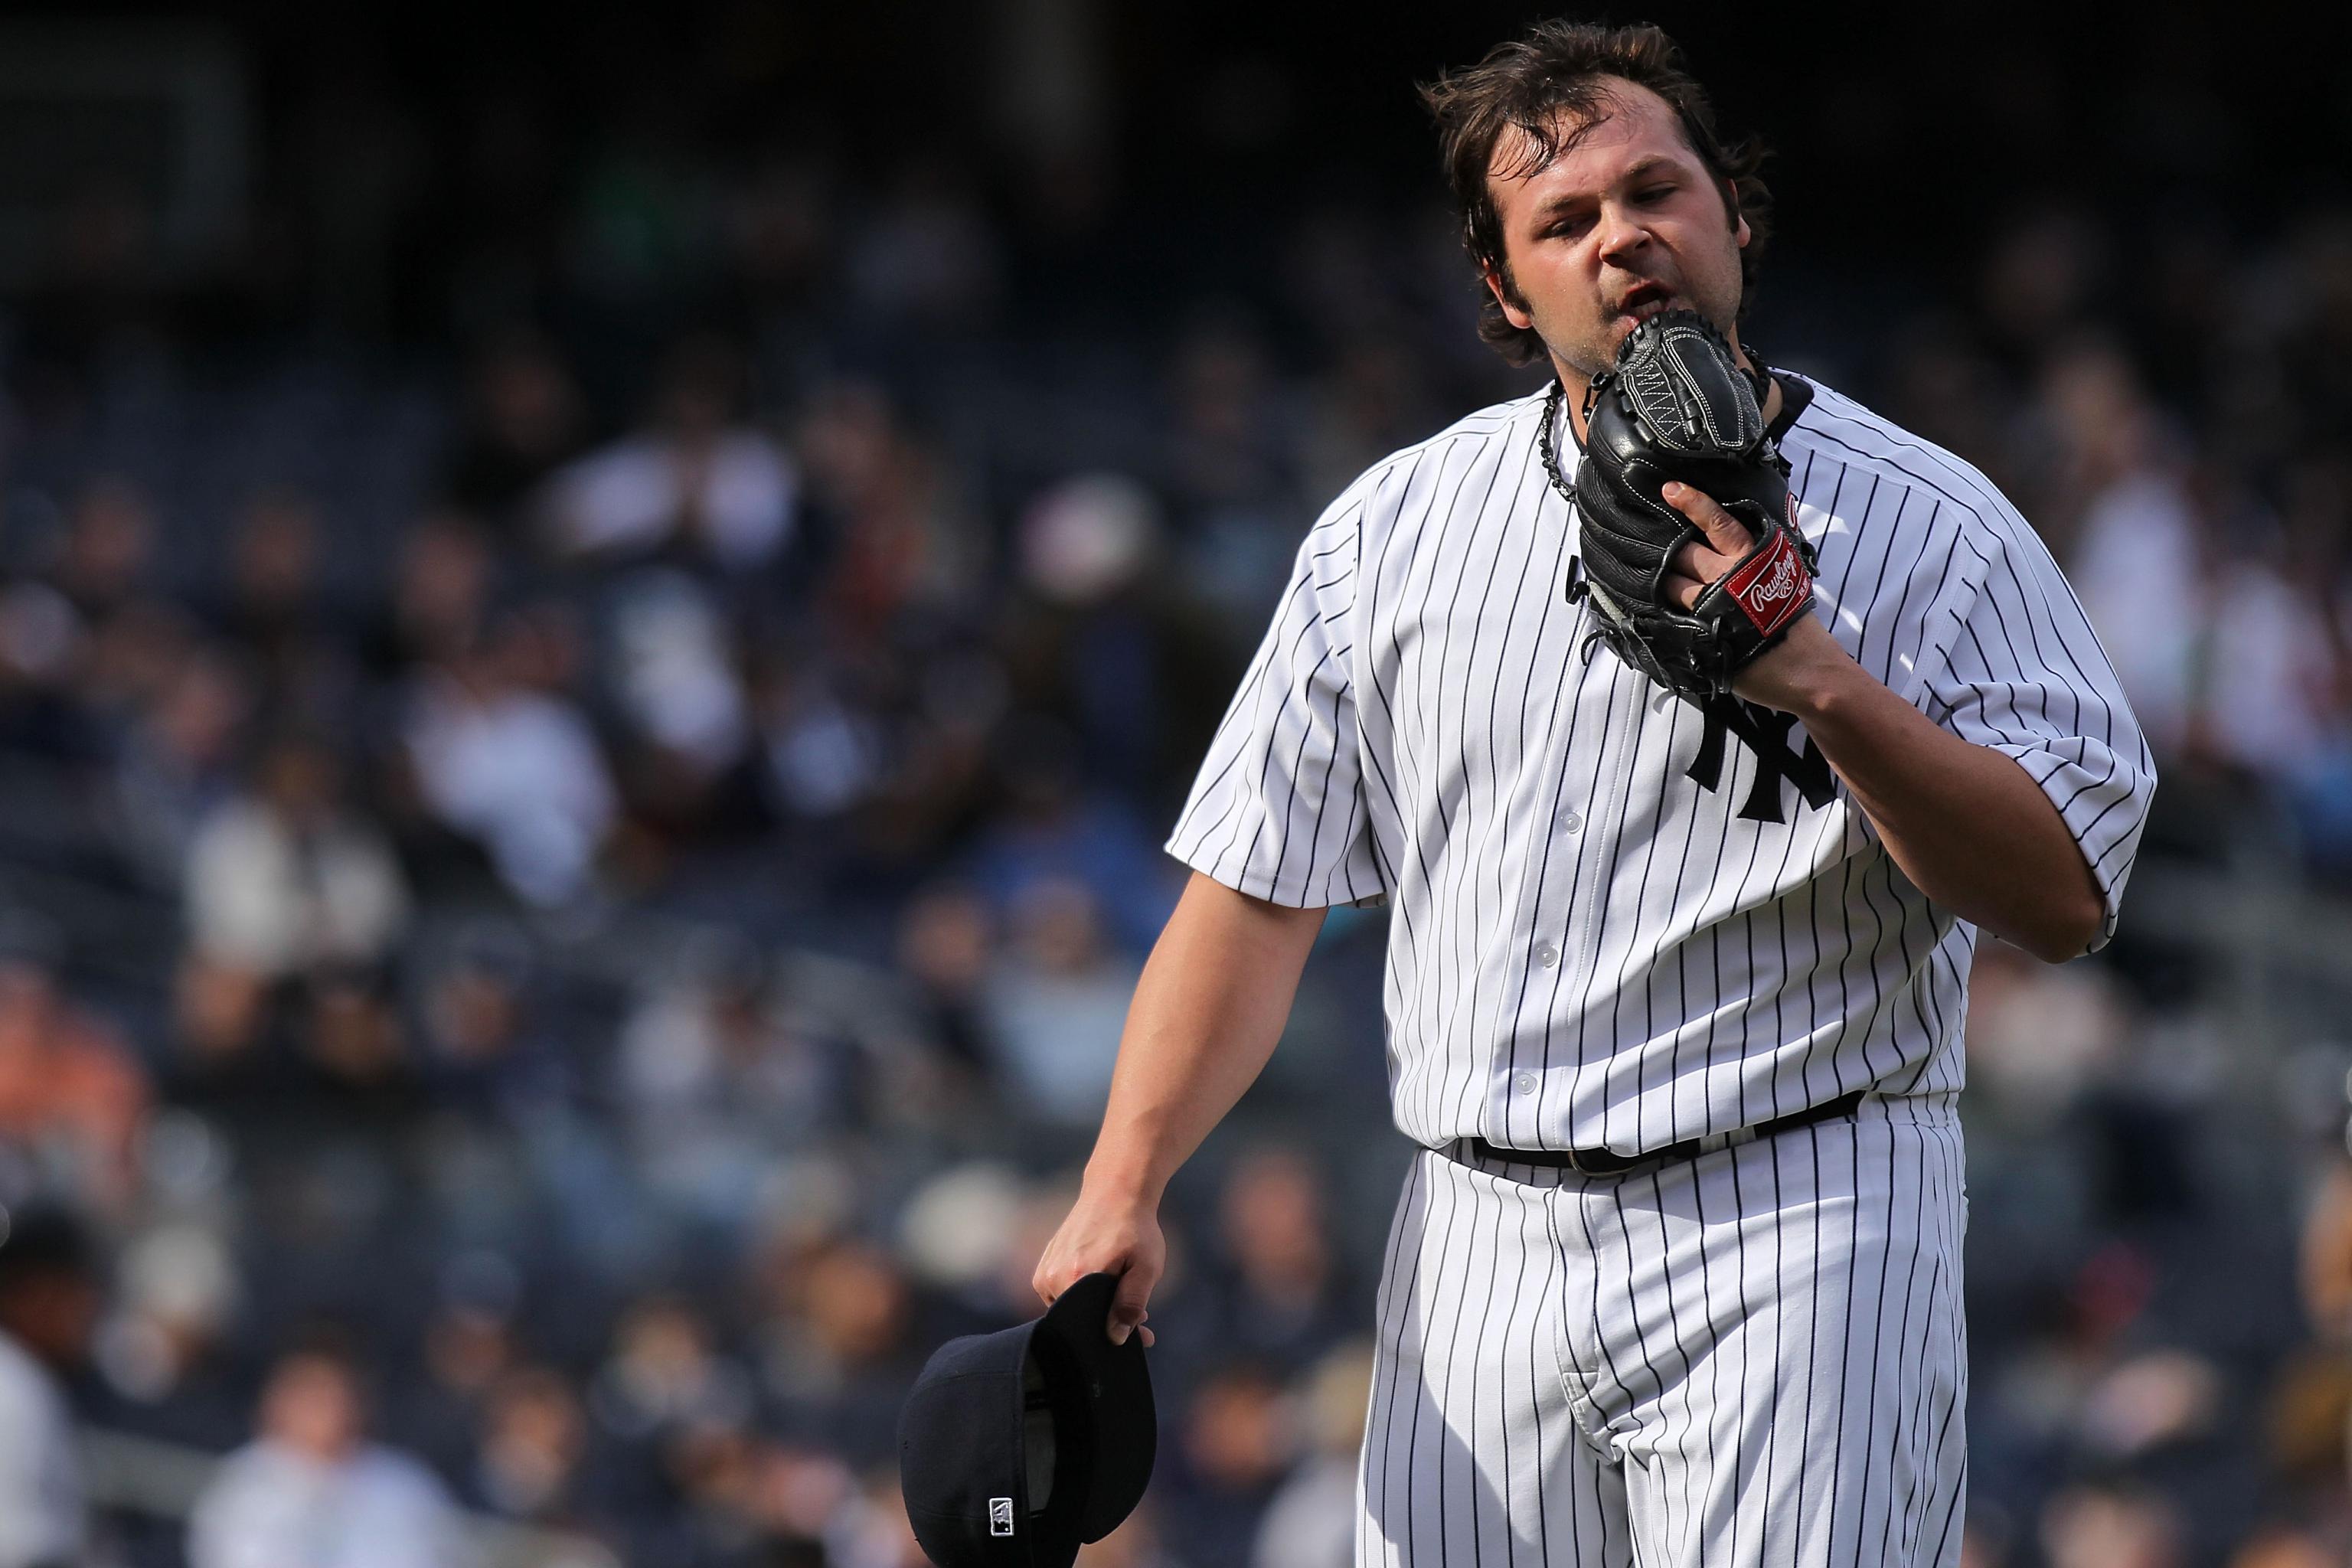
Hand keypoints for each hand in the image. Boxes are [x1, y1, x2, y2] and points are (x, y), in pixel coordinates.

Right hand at [1032, 1186, 1163, 1346]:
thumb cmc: (1134, 1229)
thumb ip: (1131, 1303)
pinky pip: (1062, 1297)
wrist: (1114, 1192)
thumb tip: (1116, 1336)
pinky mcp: (1043, 1268)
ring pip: (1071, 1310)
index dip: (1118, 1334)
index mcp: (1076, 1278)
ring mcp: (1044, 1273)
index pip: (1090, 1328)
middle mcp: (1053, 1278)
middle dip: (1109, 1321)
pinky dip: (1082, 1295)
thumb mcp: (1145, 1267)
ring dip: (1095, 1308)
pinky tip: (1100, 1276)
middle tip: (1138, 1311)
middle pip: (1080, 1320)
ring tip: (1119, 1285)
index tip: (1143, 1332)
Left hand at [1658, 482, 1854, 714]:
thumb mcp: (1782, 577)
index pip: (1718, 522)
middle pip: (1683, 553)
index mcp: (1750, 557)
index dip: (1692, 504)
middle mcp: (1727, 576)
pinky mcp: (1700, 634)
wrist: (1806, 668)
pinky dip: (1659, 614)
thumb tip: (1730, 548)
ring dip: (1660, 585)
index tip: (1670, 490)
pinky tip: (1649, 612)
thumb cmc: (1796, 624)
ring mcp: (1710, 605)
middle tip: (1653, 548)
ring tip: (1652, 584)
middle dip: (1668, 551)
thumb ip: (1753, 562)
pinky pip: (1669, 618)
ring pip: (1670, 585)